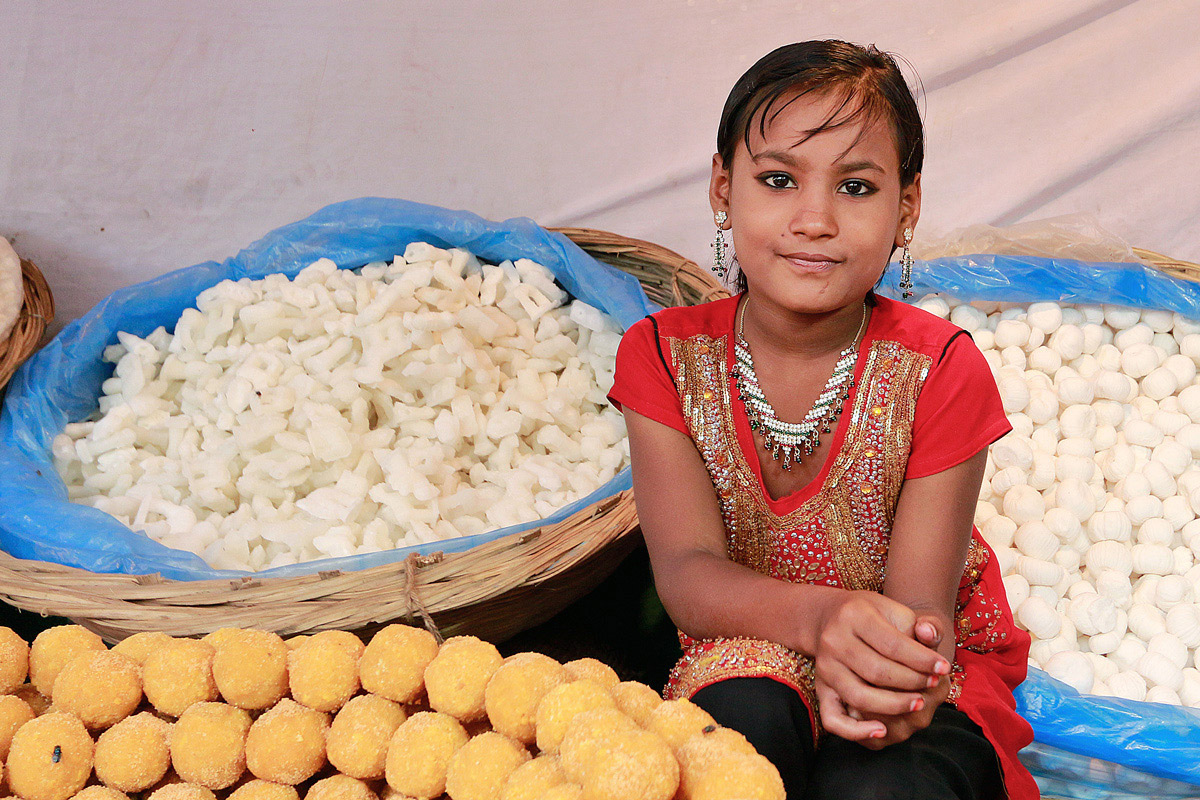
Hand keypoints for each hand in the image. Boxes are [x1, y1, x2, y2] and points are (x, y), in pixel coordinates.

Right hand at [813, 593, 948, 741]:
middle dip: (912, 682)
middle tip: (935, 683)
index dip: (922, 660)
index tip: (944, 668)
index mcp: (853, 615)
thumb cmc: (873, 617)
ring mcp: (825, 668)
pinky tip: (881, 730)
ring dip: (894, 705)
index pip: (893, 644)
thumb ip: (921, 624)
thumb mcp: (896, 610)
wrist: (832, 619)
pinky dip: (856, 731)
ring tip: (919, 703)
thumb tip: (930, 635)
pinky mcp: (821, 690)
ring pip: (860, 696)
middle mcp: (833, 641)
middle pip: (877, 672)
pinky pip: (833, 719)